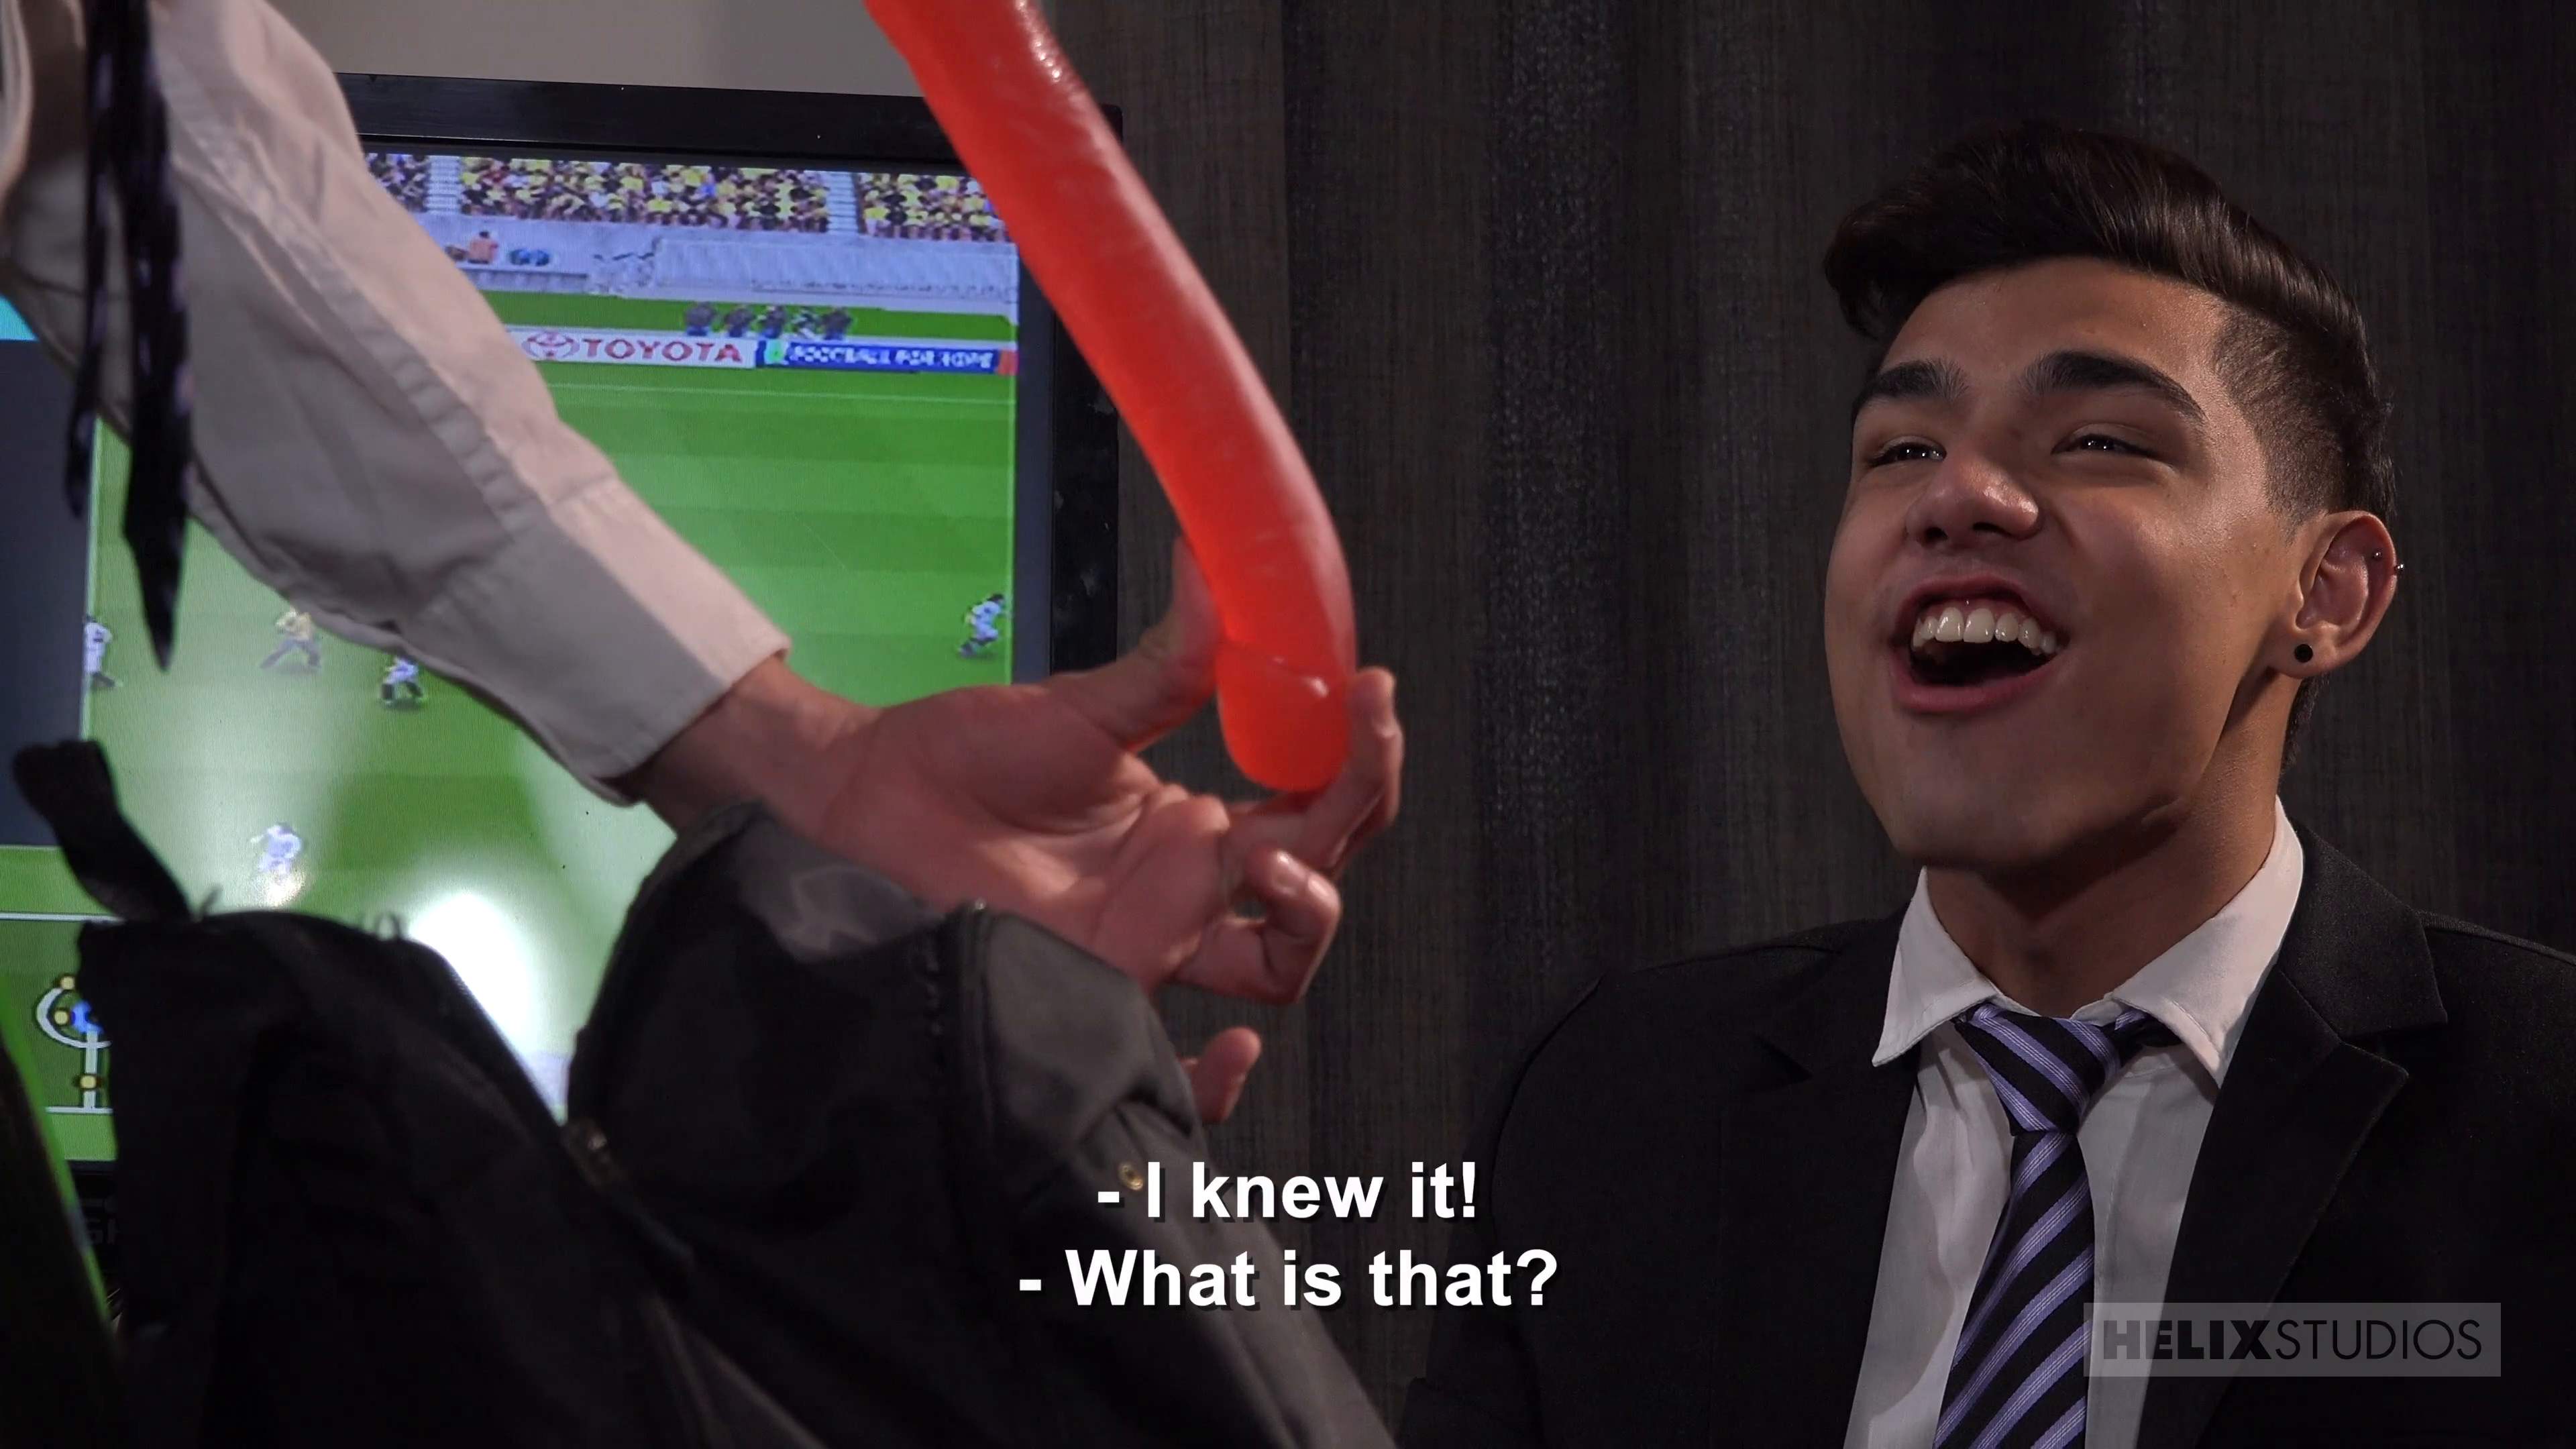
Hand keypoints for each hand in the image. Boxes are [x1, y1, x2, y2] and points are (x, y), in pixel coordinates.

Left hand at [626, 546, 1402, 1122]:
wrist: (857, 801)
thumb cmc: (955, 755)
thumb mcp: (1079, 707)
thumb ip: (1166, 663)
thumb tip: (1211, 565)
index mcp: (1195, 824)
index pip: (1317, 801)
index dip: (1360, 755)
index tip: (1371, 693)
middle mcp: (1188, 890)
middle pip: (1319, 880)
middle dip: (1354, 812)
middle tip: (1349, 754)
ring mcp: (1148, 942)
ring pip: (1278, 964)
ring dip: (1307, 912)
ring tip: (1276, 858)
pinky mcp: (1094, 990)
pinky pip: (1174, 1057)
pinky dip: (1218, 1076)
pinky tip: (1236, 1048)